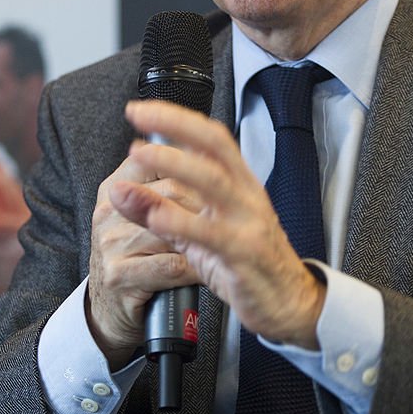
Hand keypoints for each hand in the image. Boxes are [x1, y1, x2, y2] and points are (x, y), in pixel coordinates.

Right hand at [87, 145, 203, 368]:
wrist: (111, 312)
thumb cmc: (138, 258)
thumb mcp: (146, 217)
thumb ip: (168, 186)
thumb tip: (206, 153)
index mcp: (115, 186)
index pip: (153, 158)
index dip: (191, 162)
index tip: (216, 172)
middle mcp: (108, 211)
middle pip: (172, 191)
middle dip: (208, 204)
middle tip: (231, 214)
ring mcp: (111, 244)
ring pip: (175, 229)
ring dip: (206, 238)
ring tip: (224, 243)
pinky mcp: (119, 276)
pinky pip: (172, 265)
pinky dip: (197, 269)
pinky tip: (208, 271)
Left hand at [106, 100, 325, 349]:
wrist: (290, 304)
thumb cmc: (246, 263)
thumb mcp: (199, 232)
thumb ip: (161, 209)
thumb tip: (121, 187)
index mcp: (240, 184)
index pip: (212, 139)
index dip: (177, 119)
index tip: (141, 109)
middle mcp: (247, 196)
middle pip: (214, 148)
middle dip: (175, 126)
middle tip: (138, 117)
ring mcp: (249, 223)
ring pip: (215, 182)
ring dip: (175, 164)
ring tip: (141, 154)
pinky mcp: (246, 255)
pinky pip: (214, 234)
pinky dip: (183, 222)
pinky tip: (157, 215)